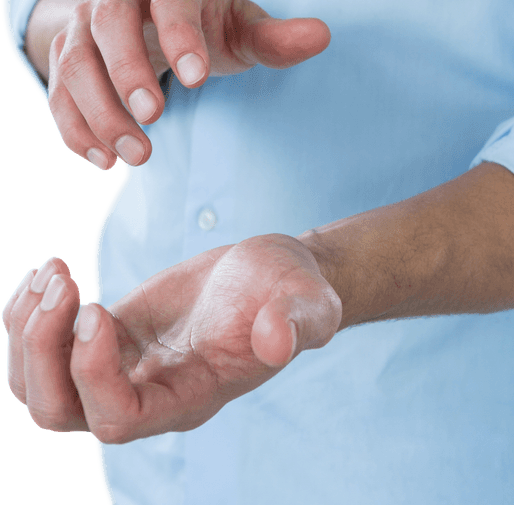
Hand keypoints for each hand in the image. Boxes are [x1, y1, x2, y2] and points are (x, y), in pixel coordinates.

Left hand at [1, 235, 340, 442]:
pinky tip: (51, 270)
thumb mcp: (308, 301)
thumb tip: (277, 340)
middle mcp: (145, 395)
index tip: (97, 310)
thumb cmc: (294, 290)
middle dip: (42, 352)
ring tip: (50, 270)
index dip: (92, 373)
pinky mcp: (108, 335)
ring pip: (39, 387)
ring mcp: (120, 367)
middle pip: (59, 412)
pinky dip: (30, 313)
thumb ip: (299, 323)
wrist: (276, 276)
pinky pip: (45, 346)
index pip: (117, 419)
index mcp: (188, 398)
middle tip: (60, 281)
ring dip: (26, 332)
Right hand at [37, 0, 329, 168]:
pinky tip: (104, 160)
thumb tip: (322, 36)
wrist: (148, 13)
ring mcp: (85, 22)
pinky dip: (74, 128)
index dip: (181, 36)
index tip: (198, 80)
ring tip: (136, 154)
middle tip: (155, 118)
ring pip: (76, 59)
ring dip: (99, 110)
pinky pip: (57, 90)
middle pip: (109, 21)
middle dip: (127, 70)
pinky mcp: (64, 55)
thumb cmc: (205, 21)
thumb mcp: (242, 25)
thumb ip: (276, 38)